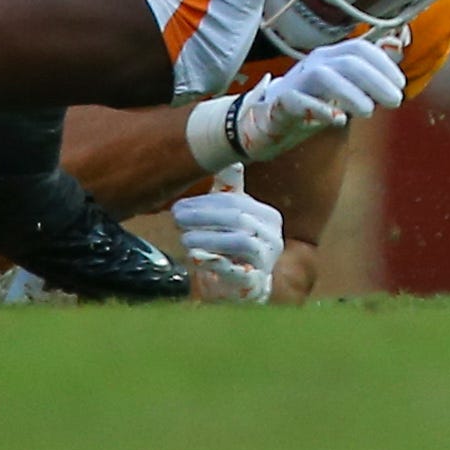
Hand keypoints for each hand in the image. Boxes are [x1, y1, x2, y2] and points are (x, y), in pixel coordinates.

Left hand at [173, 181, 283, 304]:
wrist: (242, 291)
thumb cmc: (232, 251)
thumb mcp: (231, 221)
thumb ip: (230, 191)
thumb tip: (229, 158)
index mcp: (268, 217)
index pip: (237, 203)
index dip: (206, 202)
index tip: (178, 205)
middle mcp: (272, 237)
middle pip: (238, 219)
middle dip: (204, 217)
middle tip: (176, 217)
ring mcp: (266, 261)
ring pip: (240, 241)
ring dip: (209, 237)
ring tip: (183, 237)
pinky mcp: (254, 283)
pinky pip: (236, 270)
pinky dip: (214, 262)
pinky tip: (194, 257)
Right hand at [232, 35, 405, 160]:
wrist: (268, 120)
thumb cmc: (313, 103)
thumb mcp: (344, 88)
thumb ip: (368, 75)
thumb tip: (398, 54)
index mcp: (332, 56)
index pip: (360, 49)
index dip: (383, 64)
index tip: (401, 84)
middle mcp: (315, 62)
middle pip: (348, 62)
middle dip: (376, 80)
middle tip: (396, 101)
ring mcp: (296, 81)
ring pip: (325, 77)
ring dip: (351, 93)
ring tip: (370, 112)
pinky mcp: (280, 102)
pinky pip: (299, 101)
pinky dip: (320, 109)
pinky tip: (339, 120)